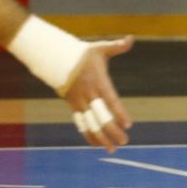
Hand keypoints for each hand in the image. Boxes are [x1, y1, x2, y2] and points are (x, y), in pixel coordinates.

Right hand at [60, 37, 134, 153]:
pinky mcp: (72, 105)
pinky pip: (80, 123)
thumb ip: (116, 46)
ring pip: (89, 123)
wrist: (56, 59)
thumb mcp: (99, 48)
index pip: (110, 101)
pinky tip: (97, 144)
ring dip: (100, 137)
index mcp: (97, 82)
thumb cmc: (83, 54)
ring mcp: (78, 101)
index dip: (119, 113)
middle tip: (125, 141)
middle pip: (100, 116)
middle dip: (112, 130)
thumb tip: (130, 39)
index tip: (128, 124)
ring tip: (112, 148)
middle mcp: (88, 94)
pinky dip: (88, 134)